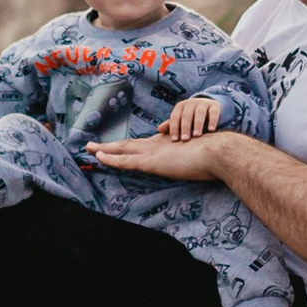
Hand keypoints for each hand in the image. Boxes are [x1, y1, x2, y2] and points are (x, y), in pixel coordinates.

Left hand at [86, 126, 227, 183]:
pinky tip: (99, 158)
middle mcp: (155, 145)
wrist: (217, 152)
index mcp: (165, 145)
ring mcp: (153, 153)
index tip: (114, 148)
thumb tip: (189, 160)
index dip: (125, 148)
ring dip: (104, 150)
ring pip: (122, 150)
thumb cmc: (213, 156)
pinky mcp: (152, 162)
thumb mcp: (197, 157)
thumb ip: (189, 158)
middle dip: (108, 146)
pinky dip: (112, 159)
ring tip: (88, 149)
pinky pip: (126, 161)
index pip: (139, 146)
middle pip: (126, 145)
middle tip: (90, 145)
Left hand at [160, 93, 222, 141]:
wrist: (208, 106)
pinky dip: (212, 121)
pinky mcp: (214, 106)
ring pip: (199, 113)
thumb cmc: (190, 117)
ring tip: (197, 135)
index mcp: (180, 107)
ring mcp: (203, 104)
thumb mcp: (180, 119)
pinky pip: (213, 113)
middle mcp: (191, 103)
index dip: (174, 128)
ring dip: (198, 124)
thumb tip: (159, 130)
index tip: (174, 140)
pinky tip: (211, 130)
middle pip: (186, 115)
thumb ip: (171, 125)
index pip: (175, 117)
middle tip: (185, 139)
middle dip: (185, 127)